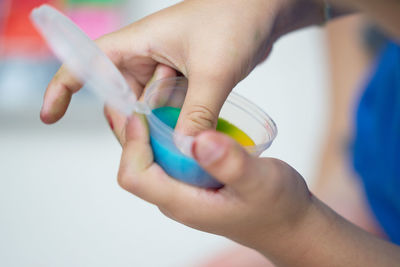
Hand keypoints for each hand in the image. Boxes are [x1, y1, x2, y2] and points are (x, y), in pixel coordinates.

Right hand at [40, 0, 322, 135]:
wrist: (264, 9)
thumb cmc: (234, 19)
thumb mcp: (214, 68)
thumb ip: (198, 110)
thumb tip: (185, 149)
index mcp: (138, 44)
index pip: (87, 64)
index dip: (63, 88)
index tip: (50, 116)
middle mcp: (146, 58)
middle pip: (120, 100)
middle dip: (132, 126)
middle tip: (151, 148)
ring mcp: (165, 72)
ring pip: (148, 110)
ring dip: (159, 128)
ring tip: (178, 144)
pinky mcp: (184, 82)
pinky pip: (171, 109)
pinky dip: (177, 124)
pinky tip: (191, 137)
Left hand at [106, 109, 312, 258]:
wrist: (288, 222)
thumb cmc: (277, 207)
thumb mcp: (261, 182)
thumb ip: (232, 165)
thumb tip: (198, 141)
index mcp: (183, 201)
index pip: (135, 175)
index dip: (131, 143)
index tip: (141, 111)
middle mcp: (176, 196)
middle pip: (137, 162)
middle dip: (137, 127)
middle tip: (148, 90)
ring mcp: (184, 188)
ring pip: (152, 155)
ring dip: (152, 124)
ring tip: (162, 90)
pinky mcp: (194, 180)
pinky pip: (170, 152)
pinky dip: (169, 128)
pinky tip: (182, 107)